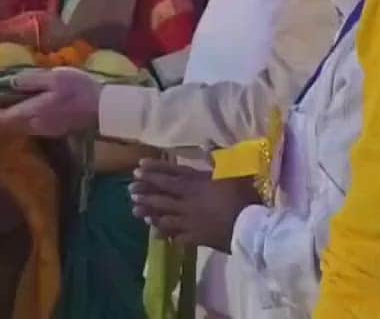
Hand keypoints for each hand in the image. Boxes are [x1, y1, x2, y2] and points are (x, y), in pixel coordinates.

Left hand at [0, 68, 102, 135]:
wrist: (104, 109)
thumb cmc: (79, 89)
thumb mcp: (54, 78)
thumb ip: (30, 81)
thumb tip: (9, 83)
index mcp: (31, 112)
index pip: (1, 117)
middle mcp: (34, 125)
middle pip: (7, 125)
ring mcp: (43, 130)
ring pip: (17, 127)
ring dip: (7, 118)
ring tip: (0, 103)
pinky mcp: (52, 130)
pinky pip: (28, 126)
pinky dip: (19, 118)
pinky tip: (21, 107)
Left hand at [129, 159, 260, 252]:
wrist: (250, 228)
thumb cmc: (243, 197)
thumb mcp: (233, 173)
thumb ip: (217, 158)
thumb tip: (207, 142)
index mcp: (197, 184)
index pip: (171, 174)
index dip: (154, 170)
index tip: (138, 167)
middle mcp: (188, 201)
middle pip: (162, 195)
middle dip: (145, 191)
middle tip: (129, 189)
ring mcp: (189, 220)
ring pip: (164, 215)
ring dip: (149, 212)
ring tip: (134, 210)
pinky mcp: (195, 237)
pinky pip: (175, 235)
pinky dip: (164, 232)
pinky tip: (155, 232)